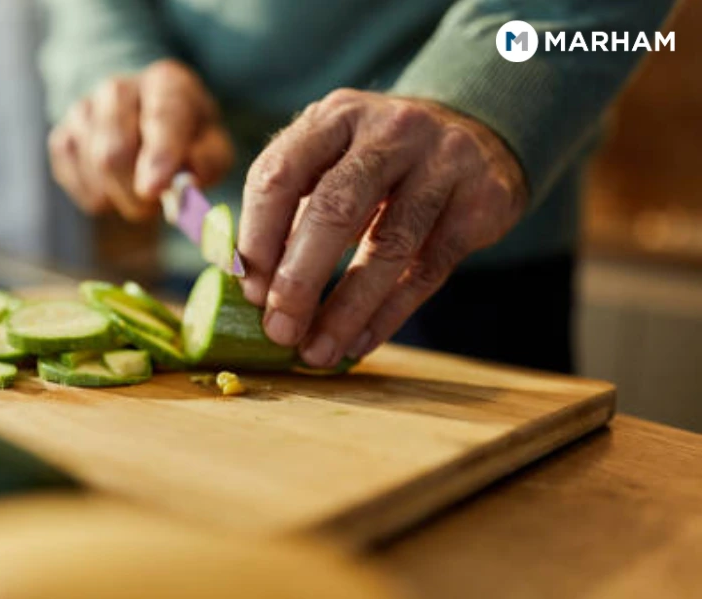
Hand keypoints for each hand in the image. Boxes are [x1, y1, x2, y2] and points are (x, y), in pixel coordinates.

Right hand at [48, 60, 233, 221]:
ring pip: (94, 171)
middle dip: (136, 192)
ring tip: (139, 184)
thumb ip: (207, 162)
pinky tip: (115, 184)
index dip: (158, 155)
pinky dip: (100, 197)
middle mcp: (118, 88)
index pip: (161, 116)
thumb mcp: (212, 145)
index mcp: (166, 82)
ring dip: (120, 196)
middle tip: (154, 203)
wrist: (145, 120)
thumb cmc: (186, 137)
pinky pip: (77, 182)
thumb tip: (186, 186)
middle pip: (115, 152)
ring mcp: (83, 110)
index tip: (155, 188)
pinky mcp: (62, 136)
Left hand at [238, 89, 527, 367]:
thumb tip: (246, 285)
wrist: (480, 135)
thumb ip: (288, 208)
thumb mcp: (333, 160)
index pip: (279, 174)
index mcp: (334, 116)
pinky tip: (359, 343)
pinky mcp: (481, 200)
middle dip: (299, 280)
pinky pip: (427, 270)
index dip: (257, 238)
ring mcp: (443, 161)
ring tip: (317, 352)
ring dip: (345, 310)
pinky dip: (388, 315)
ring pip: (387, 247)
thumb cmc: (382, 163)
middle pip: (334, 209)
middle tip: (278, 331)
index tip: (248, 292)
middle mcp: (390, 130)